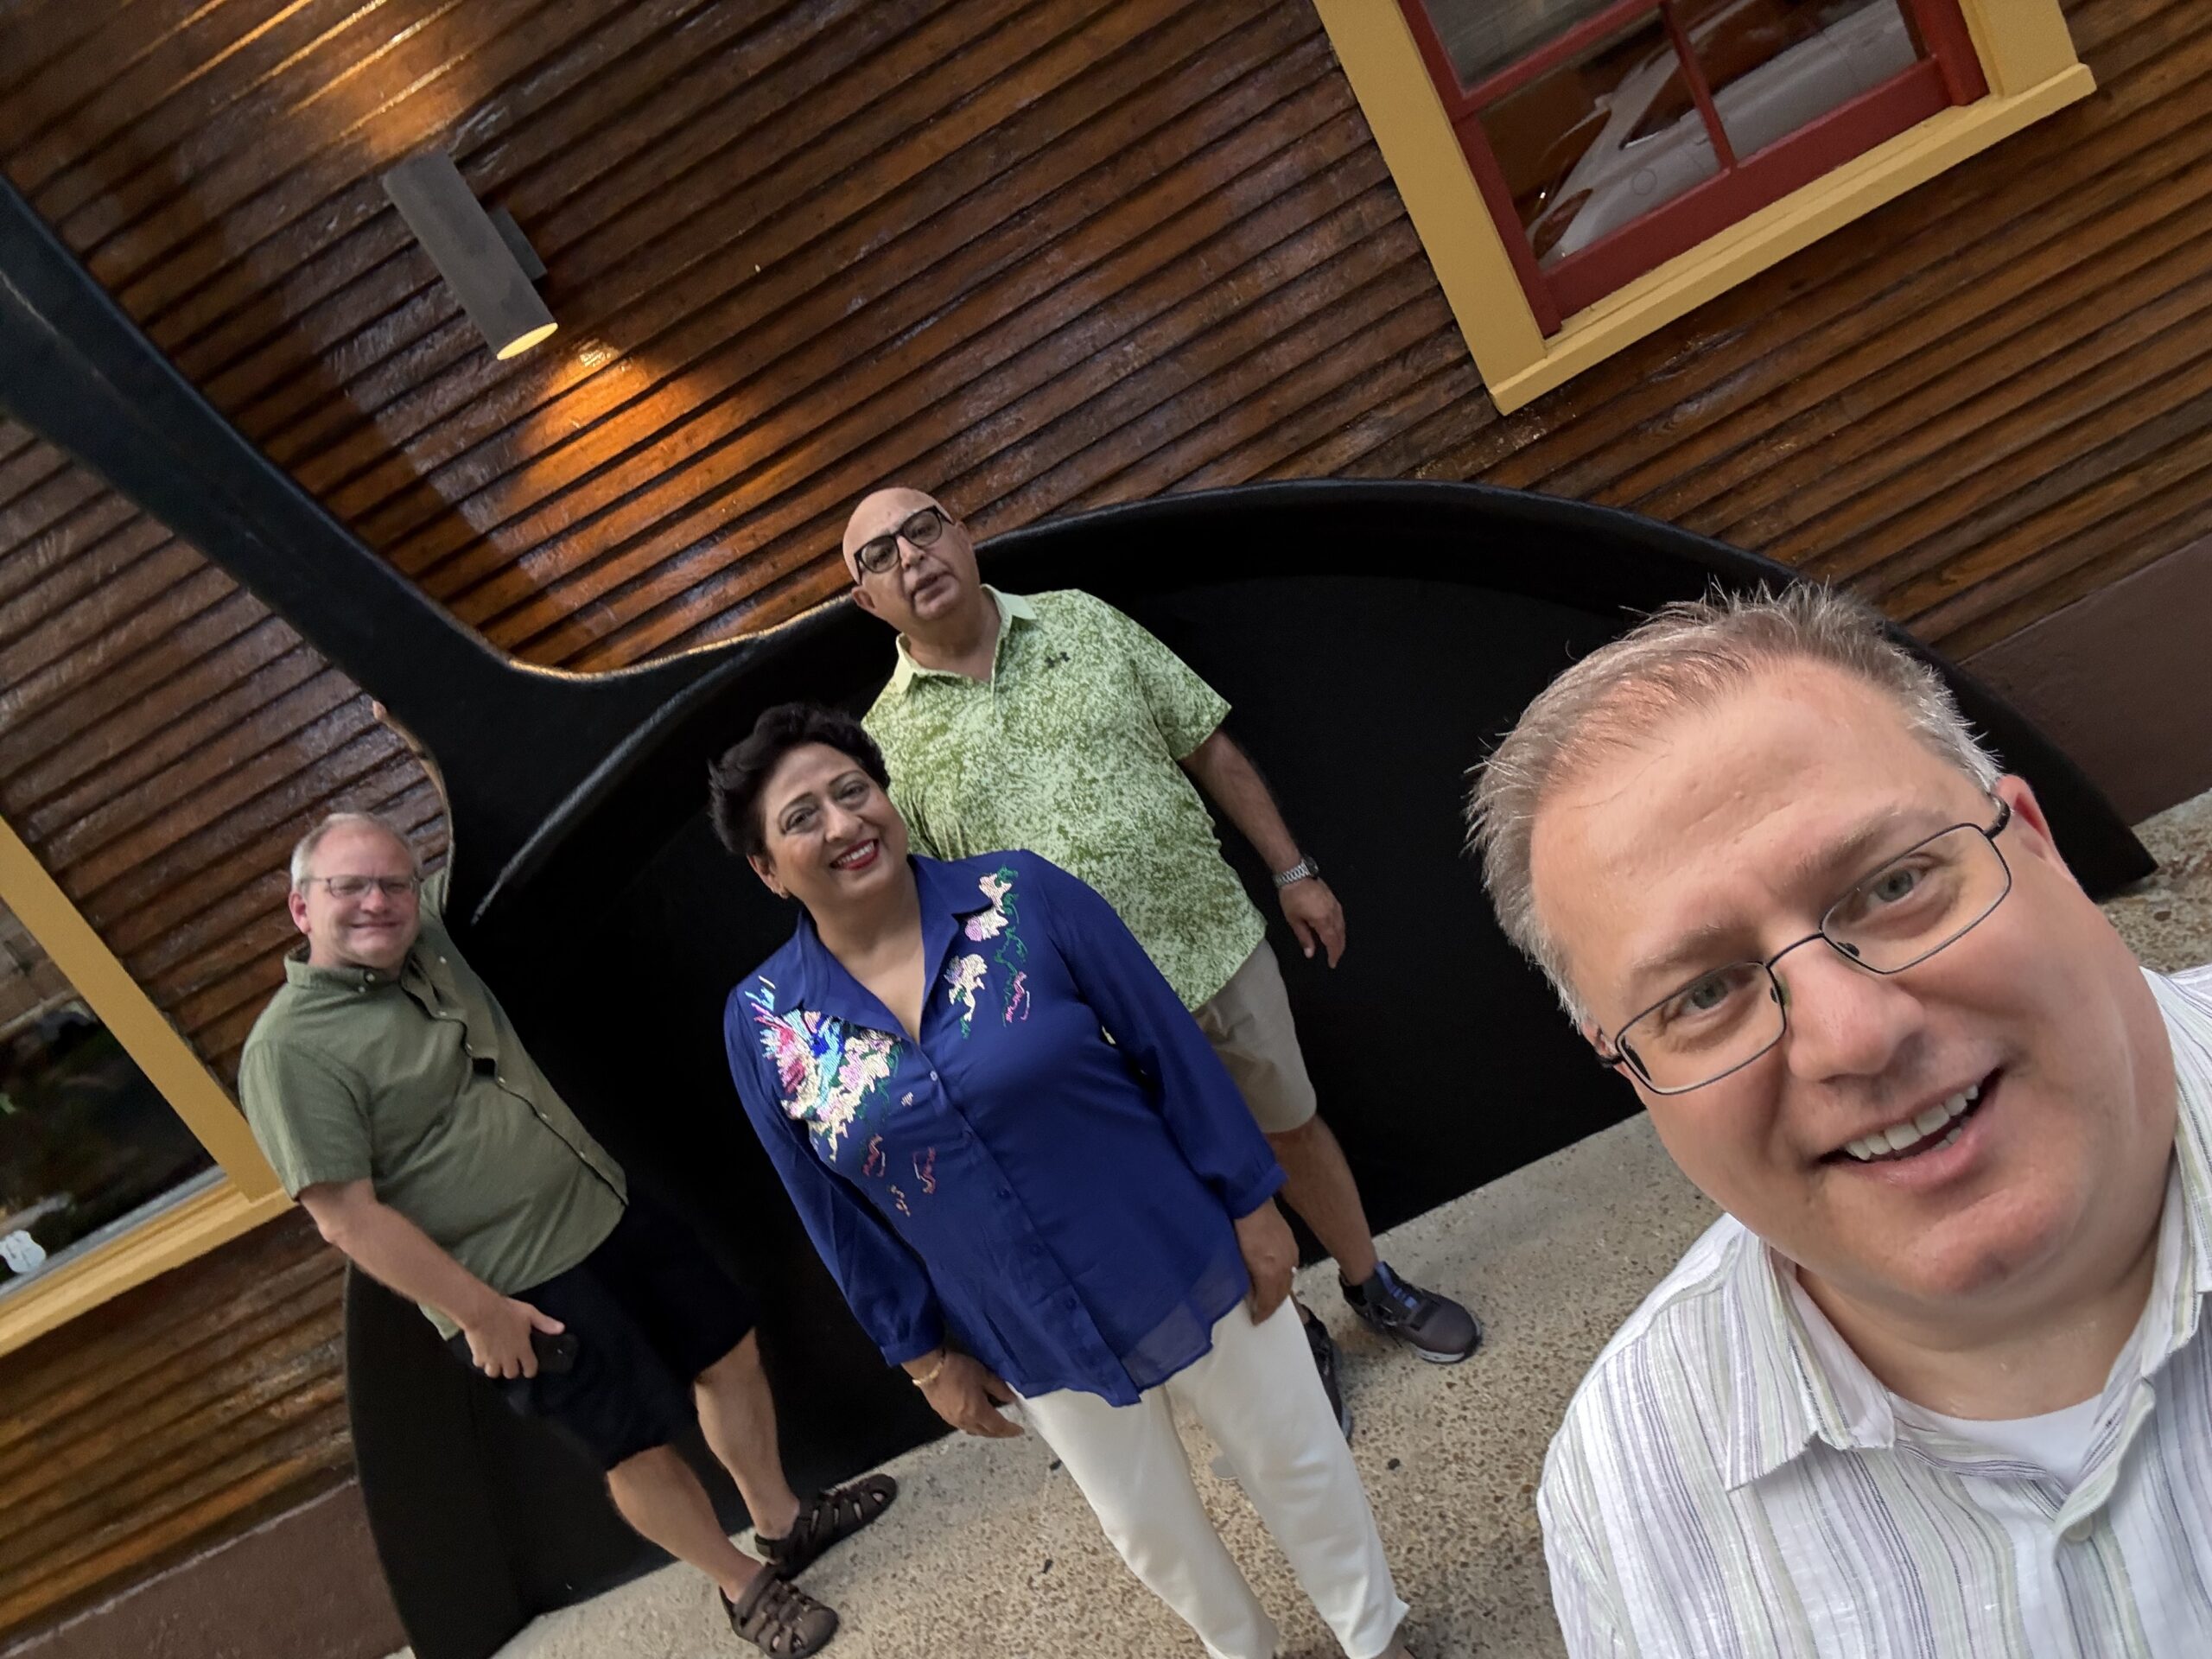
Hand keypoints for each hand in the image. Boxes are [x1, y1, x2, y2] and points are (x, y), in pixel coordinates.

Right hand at [462, 1296, 563, 1379]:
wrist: (482, 1311)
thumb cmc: (507, 1311)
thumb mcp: (529, 1313)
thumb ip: (545, 1323)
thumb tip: (561, 1329)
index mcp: (522, 1350)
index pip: (530, 1369)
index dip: (530, 1370)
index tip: (529, 1367)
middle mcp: (508, 1358)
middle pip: (511, 1374)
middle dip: (512, 1370)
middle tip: (511, 1360)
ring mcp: (492, 1359)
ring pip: (494, 1373)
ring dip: (496, 1368)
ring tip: (496, 1359)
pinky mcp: (478, 1356)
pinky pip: (480, 1365)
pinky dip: (482, 1361)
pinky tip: (483, 1353)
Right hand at [917, 1352, 1021, 1438]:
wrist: (929, 1368)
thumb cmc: (958, 1369)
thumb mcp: (983, 1374)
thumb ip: (999, 1388)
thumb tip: (1012, 1399)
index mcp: (977, 1412)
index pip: (998, 1426)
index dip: (1010, 1430)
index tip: (1020, 1431)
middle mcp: (965, 1421)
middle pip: (986, 1433)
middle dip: (999, 1433)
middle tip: (1009, 1430)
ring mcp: (953, 1421)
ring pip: (974, 1431)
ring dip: (986, 1431)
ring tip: (994, 1426)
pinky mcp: (944, 1416)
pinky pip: (964, 1426)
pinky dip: (974, 1426)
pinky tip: (976, 1420)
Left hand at [1234, 1199, 1296, 1320]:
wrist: (1252, 1202)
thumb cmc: (1238, 1230)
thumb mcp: (1237, 1259)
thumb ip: (1246, 1280)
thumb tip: (1250, 1296)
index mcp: (1269, 1272)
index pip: (1269, 1302)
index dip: (1263, 1314)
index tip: (1256, 1321)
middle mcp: (1284, 1267)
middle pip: (1282, 1295)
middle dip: (1273, 1307)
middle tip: (1264, 1314)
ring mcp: (1291, 1255)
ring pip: (1289, 1283)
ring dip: (1280, 1294)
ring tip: (1270, 1300)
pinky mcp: (1293, 1245)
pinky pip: (1292, 1269)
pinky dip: (1285, 1279)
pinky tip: (1277, 1279)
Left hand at [1280, 878, 1343, 966]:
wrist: (1296, 874)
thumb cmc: (1292, 898)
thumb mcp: (1294, 920)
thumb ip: (1304, 937)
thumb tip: (1310, 953)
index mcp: (1323, 921)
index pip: (1332, 942)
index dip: (1333, 954)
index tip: (1332, 964)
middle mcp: (1333, 914)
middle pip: (1340, 935)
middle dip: (1339, 948)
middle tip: (1335, 958)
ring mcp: (1335, 906)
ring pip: (1342, 926)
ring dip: (1341, 939)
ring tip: (1337, 947)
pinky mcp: (1334, 899)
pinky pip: (1341, 917)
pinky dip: (1341, 927)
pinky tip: (1337, 930)